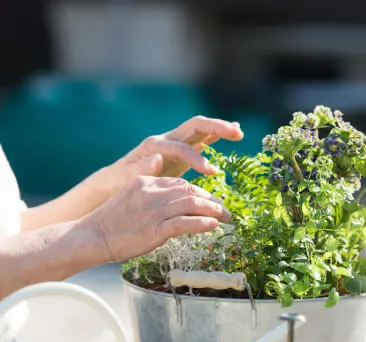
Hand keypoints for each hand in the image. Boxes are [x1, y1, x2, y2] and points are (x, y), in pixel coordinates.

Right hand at [83, 176, 229, 261]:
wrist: (91, 237)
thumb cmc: (112, 223)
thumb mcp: (133, 199)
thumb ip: (155, 197)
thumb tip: (181, 204)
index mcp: (146, 181)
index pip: (181, 183)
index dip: (201, 192)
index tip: (211, 202)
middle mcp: (151, 192)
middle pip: (191, 191)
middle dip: (211, 201)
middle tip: (225, 211)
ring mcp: (153, 210)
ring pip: (192, 204)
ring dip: (213, 211)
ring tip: (224, 218)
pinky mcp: (154, 229)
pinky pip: (185, 223)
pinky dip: (202, 223)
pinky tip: (213, 225)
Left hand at [99, 115, 242, 197]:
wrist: (116, 178)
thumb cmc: (120, 182)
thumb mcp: (126, 179)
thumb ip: (141, 170)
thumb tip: (157, 159)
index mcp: (154, 145)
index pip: (180, 147)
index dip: (197, 158)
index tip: (213, 172)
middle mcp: (167, 138)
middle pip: (194, 125)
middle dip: (216, 128)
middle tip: (236, 134)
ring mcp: (176, 141)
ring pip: (201, 127)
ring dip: (220, 128)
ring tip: (239, 132)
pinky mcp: (183, 147)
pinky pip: (203, 136)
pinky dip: (217, 133)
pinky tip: (234, 132)